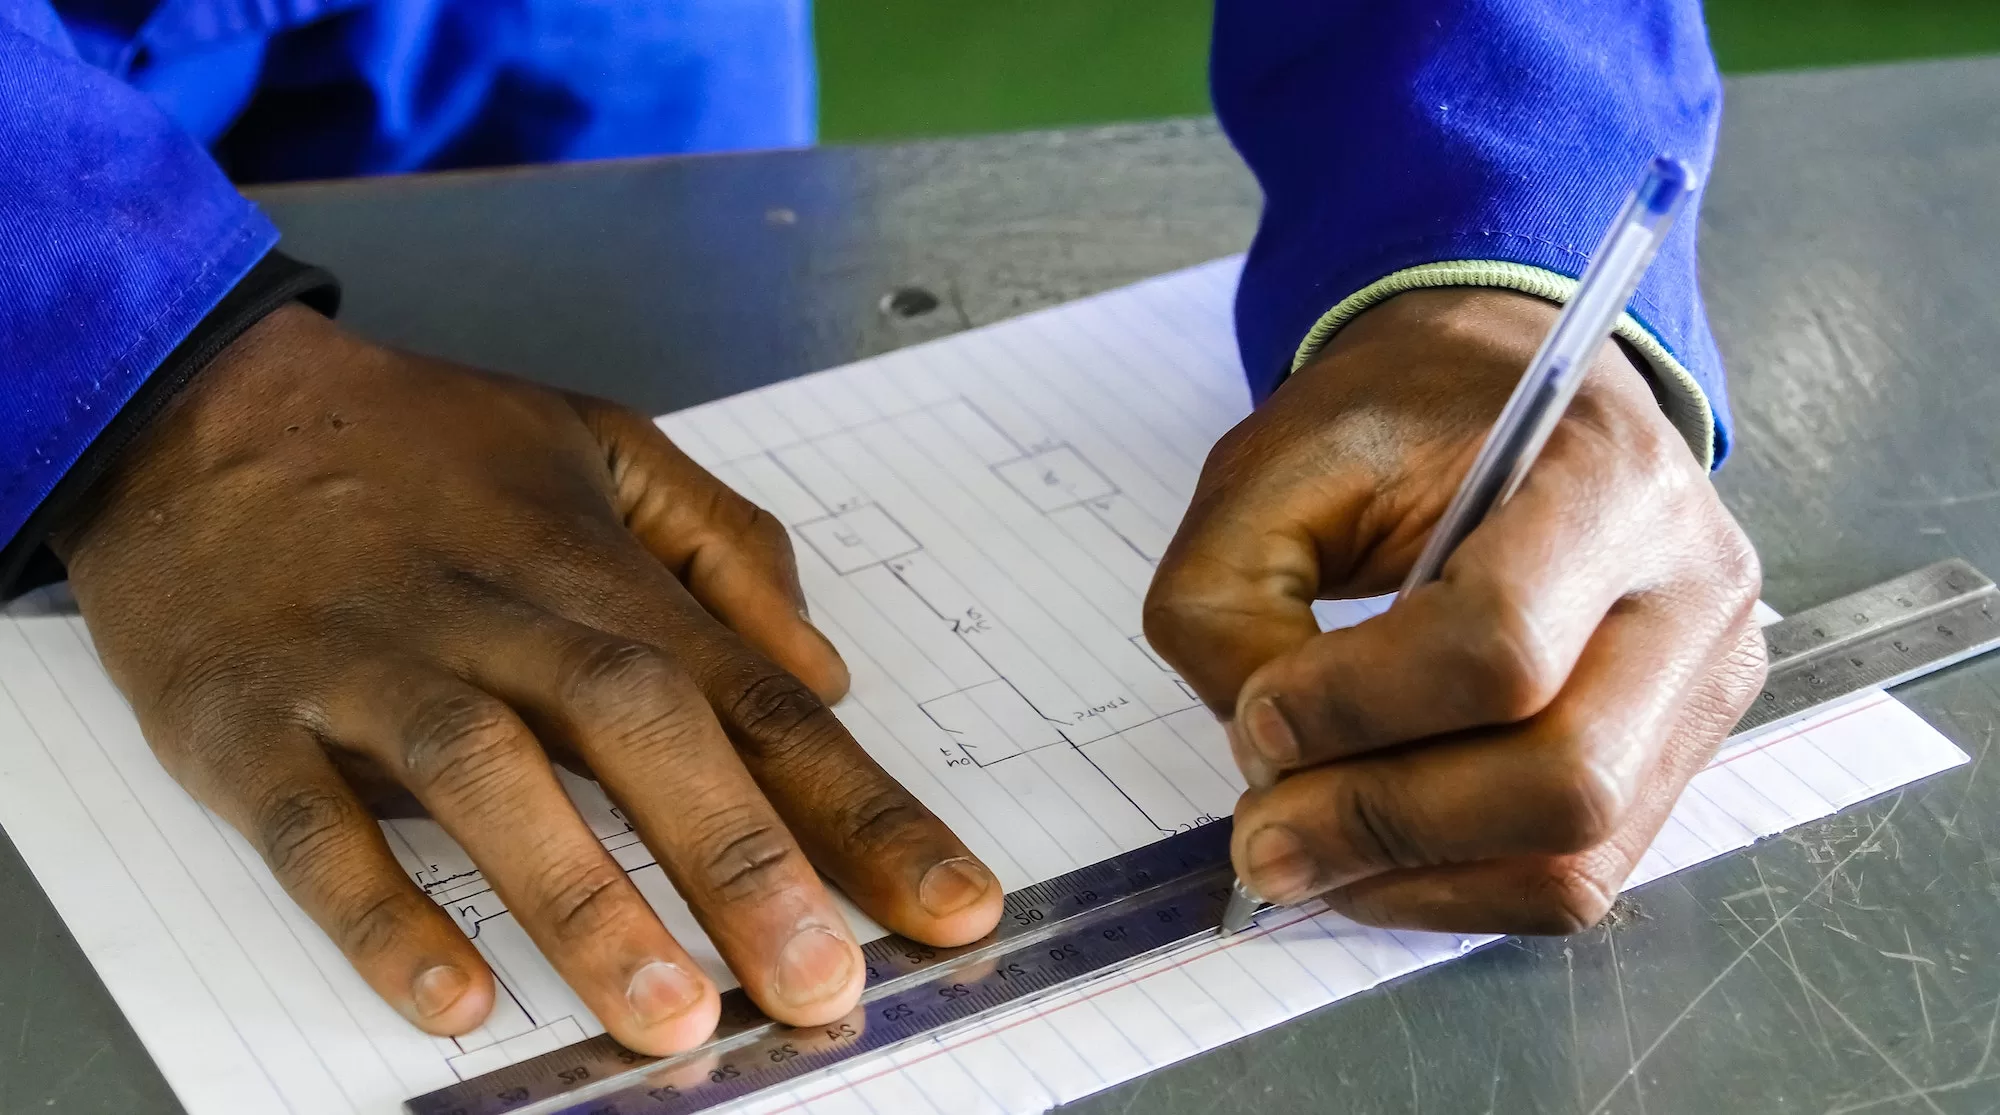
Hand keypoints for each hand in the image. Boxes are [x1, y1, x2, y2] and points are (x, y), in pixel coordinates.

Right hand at [53, 305, 1001, 1052]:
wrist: (189, 403)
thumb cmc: (415, 444)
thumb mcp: (596, 445)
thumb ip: (723, 546)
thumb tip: (826, 667)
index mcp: (594, 566)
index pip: (755, 697)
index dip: (861, 806)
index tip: (954, 904)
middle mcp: (497, 614)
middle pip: (642, 727)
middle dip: (744, 858)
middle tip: (826, 982)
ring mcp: (369, 666)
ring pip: (488, 775)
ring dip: (582, 895)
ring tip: (667, 1010)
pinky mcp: (247, 721)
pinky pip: (312, 823)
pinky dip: (379, 908)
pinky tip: (453, 995)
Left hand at [1144, 289, 1766, 933]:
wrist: (1513, 393)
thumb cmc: (1399, 418)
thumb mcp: (1274, 463)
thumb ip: (1229, 602)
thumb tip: (1264, 760)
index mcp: (1607, 475)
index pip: (1502, 642)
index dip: (1357, 706)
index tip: (1257, 714)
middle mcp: (1692, 587)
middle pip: (1566, 777)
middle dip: (1385, 821)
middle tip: (1263, 832)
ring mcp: (1704, 683)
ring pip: (1578, 855)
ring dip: (1413, 875)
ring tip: (1301, 846)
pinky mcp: (1679, 756)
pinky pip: (1577, 876)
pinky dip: (1453, 887)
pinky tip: (1368, 855)